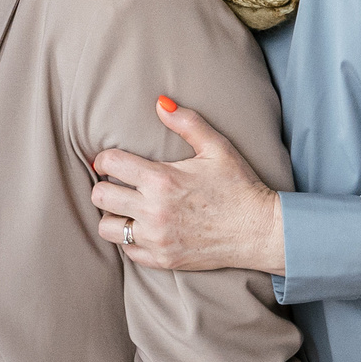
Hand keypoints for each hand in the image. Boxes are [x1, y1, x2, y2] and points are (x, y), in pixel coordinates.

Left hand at [90, 98, 284, 272]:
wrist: (260, 230)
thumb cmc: (239, 186)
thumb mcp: (217, 147)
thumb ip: (187, 122)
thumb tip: (160, 102)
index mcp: (162, 180)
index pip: (109, 164)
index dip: (105, 159)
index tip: (111, 162)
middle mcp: (154, 210)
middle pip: (100, 196)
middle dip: (105, 186)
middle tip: (118, 185)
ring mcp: (157, 238)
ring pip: (107, 227)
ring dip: (113, 216)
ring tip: (127, 208)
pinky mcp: (163, 259)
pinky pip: (127, 251)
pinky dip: (130, 240)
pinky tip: (143, 228)